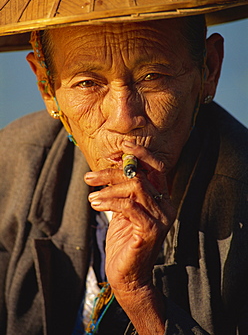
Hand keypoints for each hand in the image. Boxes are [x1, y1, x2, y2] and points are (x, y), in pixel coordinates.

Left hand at [84, 142, 176, 332]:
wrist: (127, 275)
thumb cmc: (123, 240)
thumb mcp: (123, 208)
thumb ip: (123, 187)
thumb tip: (115, 159)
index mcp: (161, 198)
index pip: (156, 167)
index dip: (139, 154)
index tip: (119, 148)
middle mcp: (166, 205)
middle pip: (140, 175)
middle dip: (112, 172)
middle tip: (90, 177)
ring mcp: (161, 218)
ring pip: (135, 187)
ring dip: (107, 188)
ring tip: (91, 197)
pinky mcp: (152, 230)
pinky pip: (129, 206)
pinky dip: (109, 202)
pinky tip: (95, 204)